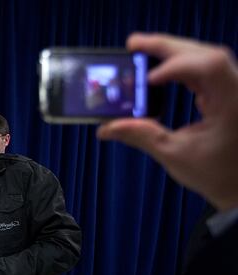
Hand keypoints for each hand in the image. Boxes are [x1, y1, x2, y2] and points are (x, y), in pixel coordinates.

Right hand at [97, 32, 237, 211]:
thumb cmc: (216, 173)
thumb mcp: (174, 155)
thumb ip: (141, 135)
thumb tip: (106, 128)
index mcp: (231, 103)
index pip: (209, 67)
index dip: (177, 66)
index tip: (148, 80)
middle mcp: (236, 89)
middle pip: (203, 53)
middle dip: (166, 47)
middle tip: (132, 44)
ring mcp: (232, 88)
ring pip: (203, 56)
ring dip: (171, 51)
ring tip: (140, 49)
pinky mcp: (225, 91)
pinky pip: (203, 68)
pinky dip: (179, 64)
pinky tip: (158, 67)